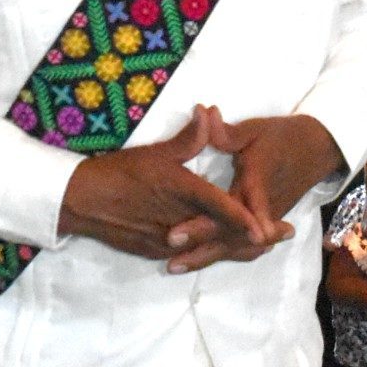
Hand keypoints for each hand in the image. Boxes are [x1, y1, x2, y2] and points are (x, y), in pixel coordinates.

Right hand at [59, 105, 282, 268]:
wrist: (82, 201)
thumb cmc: (118, 172)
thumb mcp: (154, 152)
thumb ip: (188, 139)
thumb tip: (209, 111)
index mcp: (179, 192)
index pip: (219, 207)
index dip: (245, 219)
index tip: (269, 227)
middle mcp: (177, 220)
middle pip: (223, 235)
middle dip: (256, 237)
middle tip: (284, 235)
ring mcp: (167, 241)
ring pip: (210, 248)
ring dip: (239, 246)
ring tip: (265, 245)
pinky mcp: (157, 252)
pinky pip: (192, 255)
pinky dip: (212, 251)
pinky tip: (226, 248)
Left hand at [166, 114, 339, 271]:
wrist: (319, 149)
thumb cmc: (282, 137)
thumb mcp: (255, 130)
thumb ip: (228, 132)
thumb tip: (203, 114)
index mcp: (255, 183)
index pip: (232, 208)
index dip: (211, 222)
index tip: (183, 234)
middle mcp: (260, 208)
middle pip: (230, 233)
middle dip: (201, 246)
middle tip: (171, 258)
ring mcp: (265, 219)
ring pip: (235, 244)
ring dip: (207, 256)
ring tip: (174, 267)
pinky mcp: (266, 223)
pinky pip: (244, 244)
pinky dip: (222, 254)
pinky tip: (197, 261)